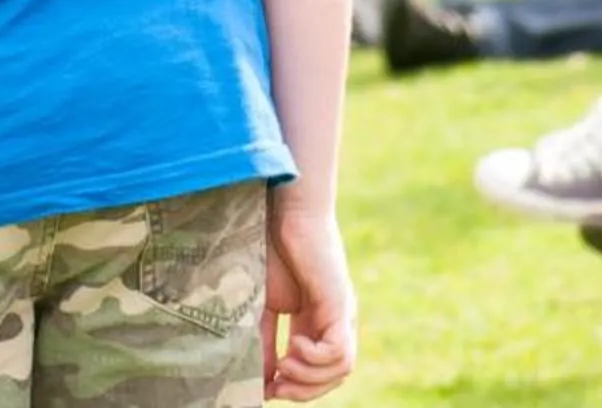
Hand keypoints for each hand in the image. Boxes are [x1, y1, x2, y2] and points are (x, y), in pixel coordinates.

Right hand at [263, 204, 356, 400]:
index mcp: (316, 319)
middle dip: (303, 390)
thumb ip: (263, 339)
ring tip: (283, 364)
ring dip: (309, 378)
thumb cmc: (270, 247)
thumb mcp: (262, 304)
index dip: (296, 387)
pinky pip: (340, 353)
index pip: (319, 370)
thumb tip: (259, 380)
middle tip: (275, 386)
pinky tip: (293, 344)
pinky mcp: (340, 305)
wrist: (282, 211)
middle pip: (334, 376)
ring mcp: (341, 313)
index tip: (266, 389)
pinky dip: (315, 358)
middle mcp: (335, 319)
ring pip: (342, 369)